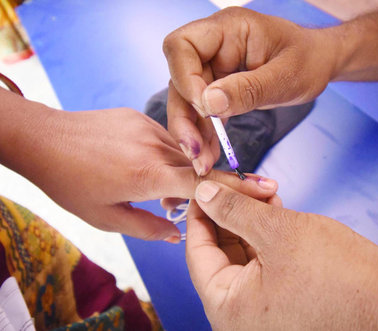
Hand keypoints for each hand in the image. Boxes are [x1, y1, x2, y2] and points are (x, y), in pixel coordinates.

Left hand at [3, 101, 277, 241]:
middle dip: (212, 184)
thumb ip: (147, 228)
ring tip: (162, 193)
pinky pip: (167, 139)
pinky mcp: (139, 117)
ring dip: (185, 172)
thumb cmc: (69, 182)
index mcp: (147, 174)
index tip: (264, 191)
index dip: (236, 189)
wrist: (41, 137)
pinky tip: (149, 169)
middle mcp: (154, 146)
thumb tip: (177, 233)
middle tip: (217, 201)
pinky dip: (169, 156)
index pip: (204, 182)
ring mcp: (147, 127)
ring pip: (183, 152)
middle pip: (199, 166)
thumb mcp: (105, 217)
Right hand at [163, 7, 335, 173]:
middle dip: (184, 117)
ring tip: (202, 162)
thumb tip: (209, 104)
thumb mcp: (285, 76)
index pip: (182, 45)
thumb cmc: (308, 60)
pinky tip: (209, 154)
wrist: (318, 63)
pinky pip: (203, 110)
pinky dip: (205, 133)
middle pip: (180, 79)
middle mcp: (215, 47)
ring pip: (188, 100)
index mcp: (228, 29)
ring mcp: (215, 67)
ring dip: (192, 131)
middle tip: (195, 151)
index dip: (184, 78)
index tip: (204, 108)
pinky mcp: (219, 86)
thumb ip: (248, 89)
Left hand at [186, 181, 377, 328]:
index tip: (206, 184)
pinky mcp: (284, 302)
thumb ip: (234, 210)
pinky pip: (264, 264)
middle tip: (245, 183)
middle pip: (221, 251)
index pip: (197, 251)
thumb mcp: (278, 232)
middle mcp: (240, 315)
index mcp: (227, 307)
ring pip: (244, 254)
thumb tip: (203, 192)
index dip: (200, 212)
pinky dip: (267, 237)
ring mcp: (263, 311)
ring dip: (252, 220)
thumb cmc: (340, 276)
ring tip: (267, 193)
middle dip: (233, 211)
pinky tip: (277, 211)